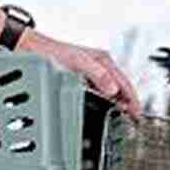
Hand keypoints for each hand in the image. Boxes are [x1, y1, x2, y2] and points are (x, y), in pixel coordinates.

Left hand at [26, 32, 141, 118]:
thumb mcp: (78, 62)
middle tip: (133, 121)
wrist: (32, 49)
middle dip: (128, 103)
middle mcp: (100, 65)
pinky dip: (107, 101)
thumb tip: (113, 89)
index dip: (133, 100)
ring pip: (112, 90)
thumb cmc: (52, 52)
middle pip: (120, 87)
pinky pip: (101, 91)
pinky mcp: (83, 77)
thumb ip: (97, 74)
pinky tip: (105, 108)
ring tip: (123, 117)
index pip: (124, 83)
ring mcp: (92, 71)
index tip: (137, 114)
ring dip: (118, 103)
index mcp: (103, 60)